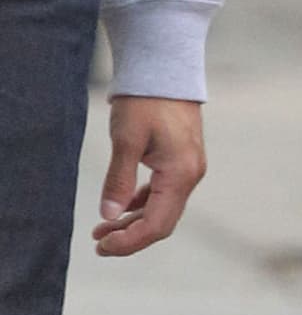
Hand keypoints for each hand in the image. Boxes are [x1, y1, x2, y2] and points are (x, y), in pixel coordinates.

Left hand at [92, 97, 205, 256]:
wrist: (164, 67)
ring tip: (102, 230)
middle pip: (161, 223)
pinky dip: (141, 205)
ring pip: (162, 210)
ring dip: (133, 222)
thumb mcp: (126, 140)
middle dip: (130, 237)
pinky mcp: (181, 162)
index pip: (156, 225)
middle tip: (98, 243)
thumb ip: (119, 180)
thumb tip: (109, 216)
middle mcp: (190, 177)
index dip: (129, 241)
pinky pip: (162, 194)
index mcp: (180, 175)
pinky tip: (121, 209)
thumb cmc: (145, 100)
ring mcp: (188, 170)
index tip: (102, 246)